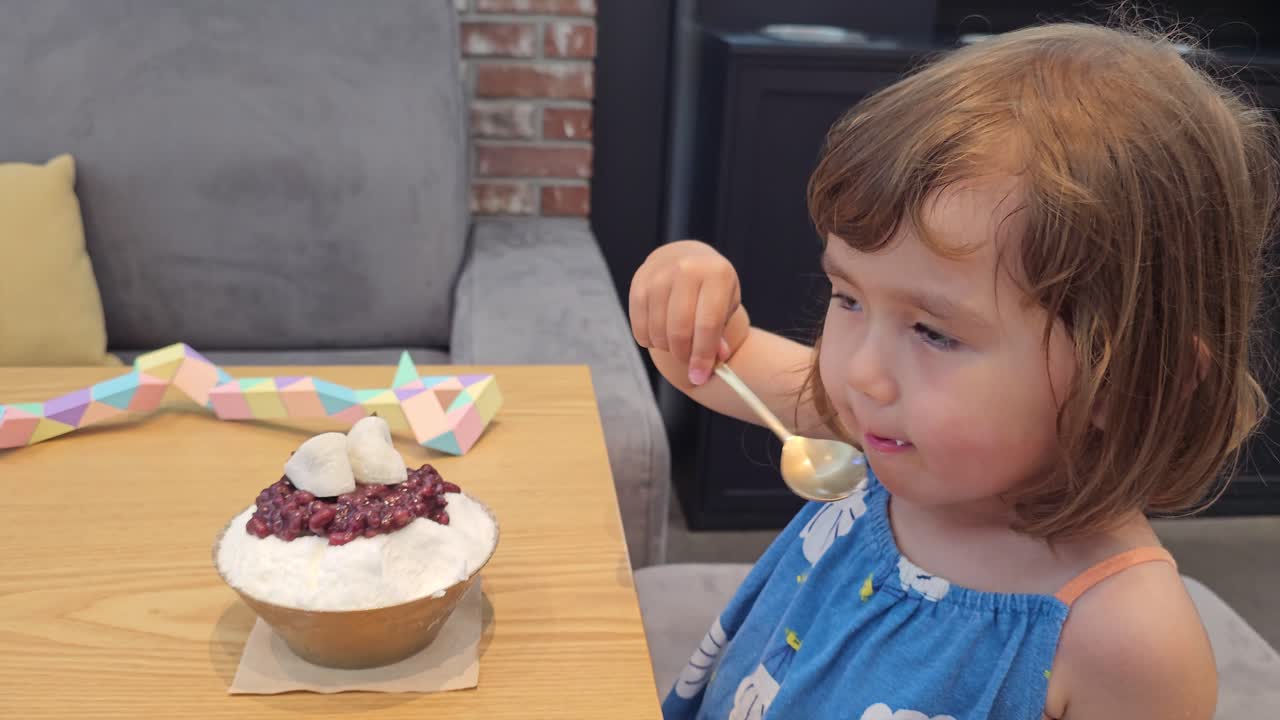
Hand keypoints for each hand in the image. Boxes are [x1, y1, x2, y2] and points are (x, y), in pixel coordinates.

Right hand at [629, 240, 740, 385]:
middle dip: (684, 355)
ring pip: (658, 331)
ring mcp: (659, 274)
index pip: (707, 324)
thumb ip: (721, 334)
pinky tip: (661, 334)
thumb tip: (713, 362)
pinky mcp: (638, 283)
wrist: (684, 257)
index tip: (700, 377)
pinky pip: (640, 327)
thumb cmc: (711, 288)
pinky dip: (650, 340)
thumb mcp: (726, 305)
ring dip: (667, 348)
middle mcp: (686, 269)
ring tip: (677, 343)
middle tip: (689, 360)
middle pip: (680, 331)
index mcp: (716, 274)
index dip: (703, 356)